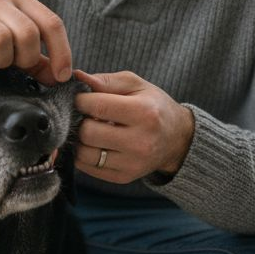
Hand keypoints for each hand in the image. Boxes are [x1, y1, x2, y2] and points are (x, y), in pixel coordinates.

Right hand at [0, 0, 71, 83]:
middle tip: (12, 66)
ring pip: (2, 42)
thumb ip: (34, 57)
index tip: (61, 77)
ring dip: (0, 62)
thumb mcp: (8, 40)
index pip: (51, 23)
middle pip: (28, 34)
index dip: (61, 53)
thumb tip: (58, 77)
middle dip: (25, 59)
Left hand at [74, 70, 194, 183]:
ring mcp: (132, 163)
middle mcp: (139, 142)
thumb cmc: (153, 107)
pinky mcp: (123, 177)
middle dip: (81, 121)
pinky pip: (87, 168)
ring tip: (91, 129)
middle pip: (88, 132)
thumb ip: (107, 80)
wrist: (176, 139)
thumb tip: (78, 76)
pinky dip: (84, 155)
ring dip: (80, 140)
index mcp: (144, 113)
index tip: (82, 98)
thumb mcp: (137, 86)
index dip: (81, 100)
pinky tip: (95, 144)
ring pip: (84, 154)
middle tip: (86, 116)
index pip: (97, 106)